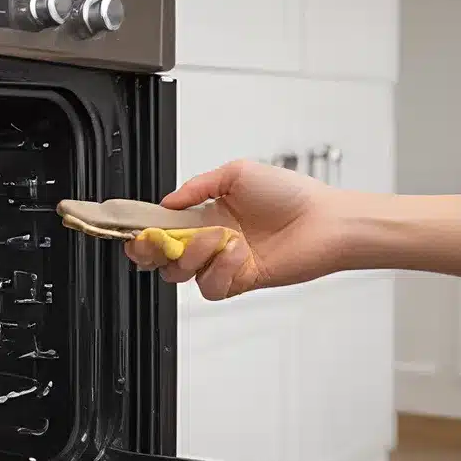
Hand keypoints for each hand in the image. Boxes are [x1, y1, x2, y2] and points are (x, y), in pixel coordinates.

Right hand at [125, 160, 347, 299]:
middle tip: (157, 244)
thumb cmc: (290, 193)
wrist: (325, 221)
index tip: (135, 231)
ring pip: (182, 274)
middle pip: (162, 258)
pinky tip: (238, 254)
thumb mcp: (237, 173)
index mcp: (205, 214)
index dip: (144, 233)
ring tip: (220, 238)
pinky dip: (220, 270)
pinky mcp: (238, 281)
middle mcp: (210, 241)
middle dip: (152, 253)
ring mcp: (222, 263)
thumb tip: (167, 202)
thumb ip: (196, 186)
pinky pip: (211, 287)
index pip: (162, 228)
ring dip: (194, 256)